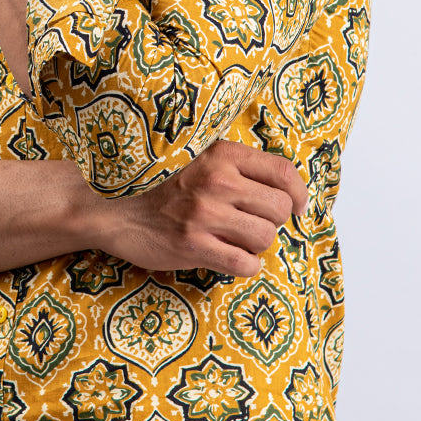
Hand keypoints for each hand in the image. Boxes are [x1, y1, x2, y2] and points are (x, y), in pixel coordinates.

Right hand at [92, 141, 307, 278]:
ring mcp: (205, 214)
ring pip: (265, 238)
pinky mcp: (194, 245)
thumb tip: (292, 194)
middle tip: (252, 224)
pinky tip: (228, 256)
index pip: (283, 172)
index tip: (297, 207)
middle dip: (272, 222)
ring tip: (233, 239)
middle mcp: (216, 180)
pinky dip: (244, 265)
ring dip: (255, 245)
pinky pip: (246, 264)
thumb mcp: (204, 163)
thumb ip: (242, 170)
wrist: (121, 215)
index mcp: (222, 155)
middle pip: (279, 210)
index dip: (299, 194)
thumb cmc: (170, 192)